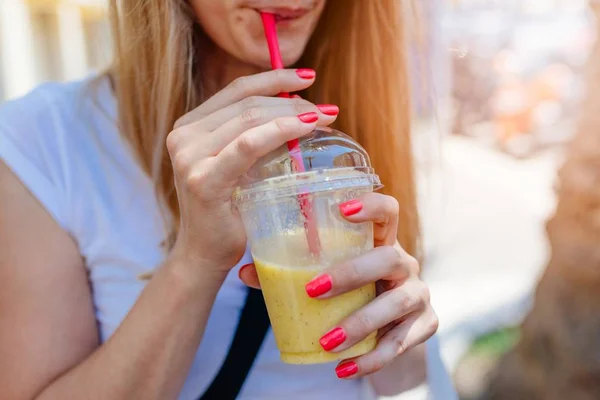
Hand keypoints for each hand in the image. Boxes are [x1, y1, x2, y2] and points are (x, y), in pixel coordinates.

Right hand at [167, 69, 337, 274]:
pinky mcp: (202, 179)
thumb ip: (252, 137)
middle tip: (326, 110)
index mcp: (190, 127)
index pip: (236, 90)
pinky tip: (307, 128)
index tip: (308, 77)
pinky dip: (281, 131)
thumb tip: (300, 109)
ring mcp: (188, 156)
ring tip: (324, 118)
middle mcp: (183, 136)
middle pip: (246, 102)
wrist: (205, 255)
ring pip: (249, 119)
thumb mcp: (237, 165)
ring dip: (292, 114)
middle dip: (291, 100)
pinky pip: (248, 145)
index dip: (275, 78)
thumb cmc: (229, 212)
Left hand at [305, 193, 437, 378]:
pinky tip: (345, 368)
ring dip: (360, 323)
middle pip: (389, 258)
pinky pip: (402, 342)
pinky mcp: (426, 324)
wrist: (388, 328)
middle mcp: (405, 263)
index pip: (387, 211)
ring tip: (327, 342)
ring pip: (397, 303)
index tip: (343, 209)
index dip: (370, 206)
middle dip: (351, 273)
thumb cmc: (352, 292)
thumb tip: (246, 272)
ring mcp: (418, 293)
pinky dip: (373, 358)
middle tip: (314, 290)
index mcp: (381, 242)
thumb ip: (287, 273)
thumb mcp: (328, 277)